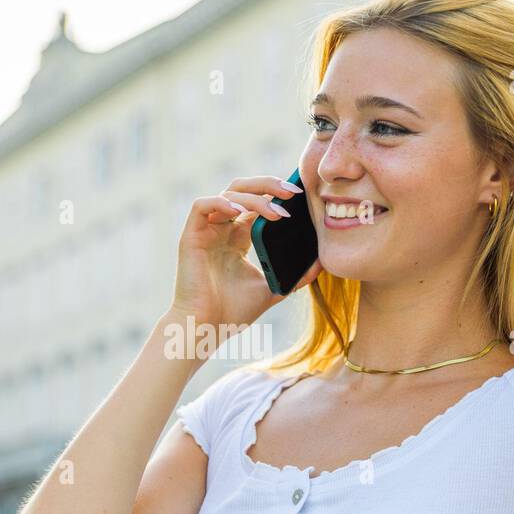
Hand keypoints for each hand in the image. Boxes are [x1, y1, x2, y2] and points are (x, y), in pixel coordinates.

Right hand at [169, 175, 321, 332]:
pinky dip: (222, 203)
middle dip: (268, 185)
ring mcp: (206, 231)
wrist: (207, 329)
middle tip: (293, 192)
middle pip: (243, 189)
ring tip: (277, 212)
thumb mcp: (272, 289)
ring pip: (228, 194)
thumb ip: (295, 276)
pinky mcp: (191, 237)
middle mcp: (222, 229)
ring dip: (254, 198)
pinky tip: (241, 213)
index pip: (257, 203)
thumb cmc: (233, 312)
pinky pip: (202, 206)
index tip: (301, 196)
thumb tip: (322, 263)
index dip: (276, 194)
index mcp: (238, 238)